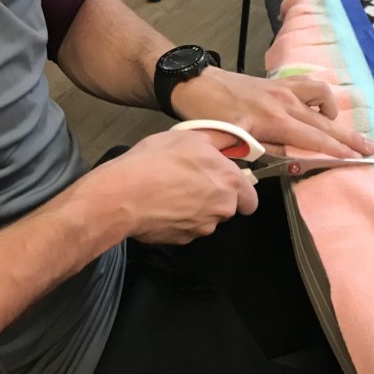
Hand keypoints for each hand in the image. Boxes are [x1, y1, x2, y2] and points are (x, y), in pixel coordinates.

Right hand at [86, 127, 257, 244]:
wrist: (122, 195)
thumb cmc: (158, 160)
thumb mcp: (190, 137)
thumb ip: (221, 139)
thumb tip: (241, 132)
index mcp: (229, 182)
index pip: (251, 199)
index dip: (240, 190)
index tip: (224, 181)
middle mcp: (221, 209)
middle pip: (227, 207)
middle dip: (214, 197)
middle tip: (191, 180)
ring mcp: (201, 228)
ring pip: (206, 219)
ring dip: (195, 208)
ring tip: (171, 190)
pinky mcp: (181, 241)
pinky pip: (186, 228)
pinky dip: (178, 219)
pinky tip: (160, 206)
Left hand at [170, 66, 373, 158]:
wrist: (196, 84)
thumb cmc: (209, 117)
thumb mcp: (234, 140)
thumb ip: (266, 150)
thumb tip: (292, 157)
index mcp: (275, 118)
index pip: (314, 137)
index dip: (337, 150)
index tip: (357, 159)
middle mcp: (285, 101)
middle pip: (324, 121)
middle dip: (348, 137)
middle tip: (370, 149)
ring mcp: (283, 88)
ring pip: (321, 97)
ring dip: (334, 113)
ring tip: (336, 128)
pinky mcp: (278, 82)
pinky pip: (308, 86)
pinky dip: (319, 97)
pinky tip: (317, 108)